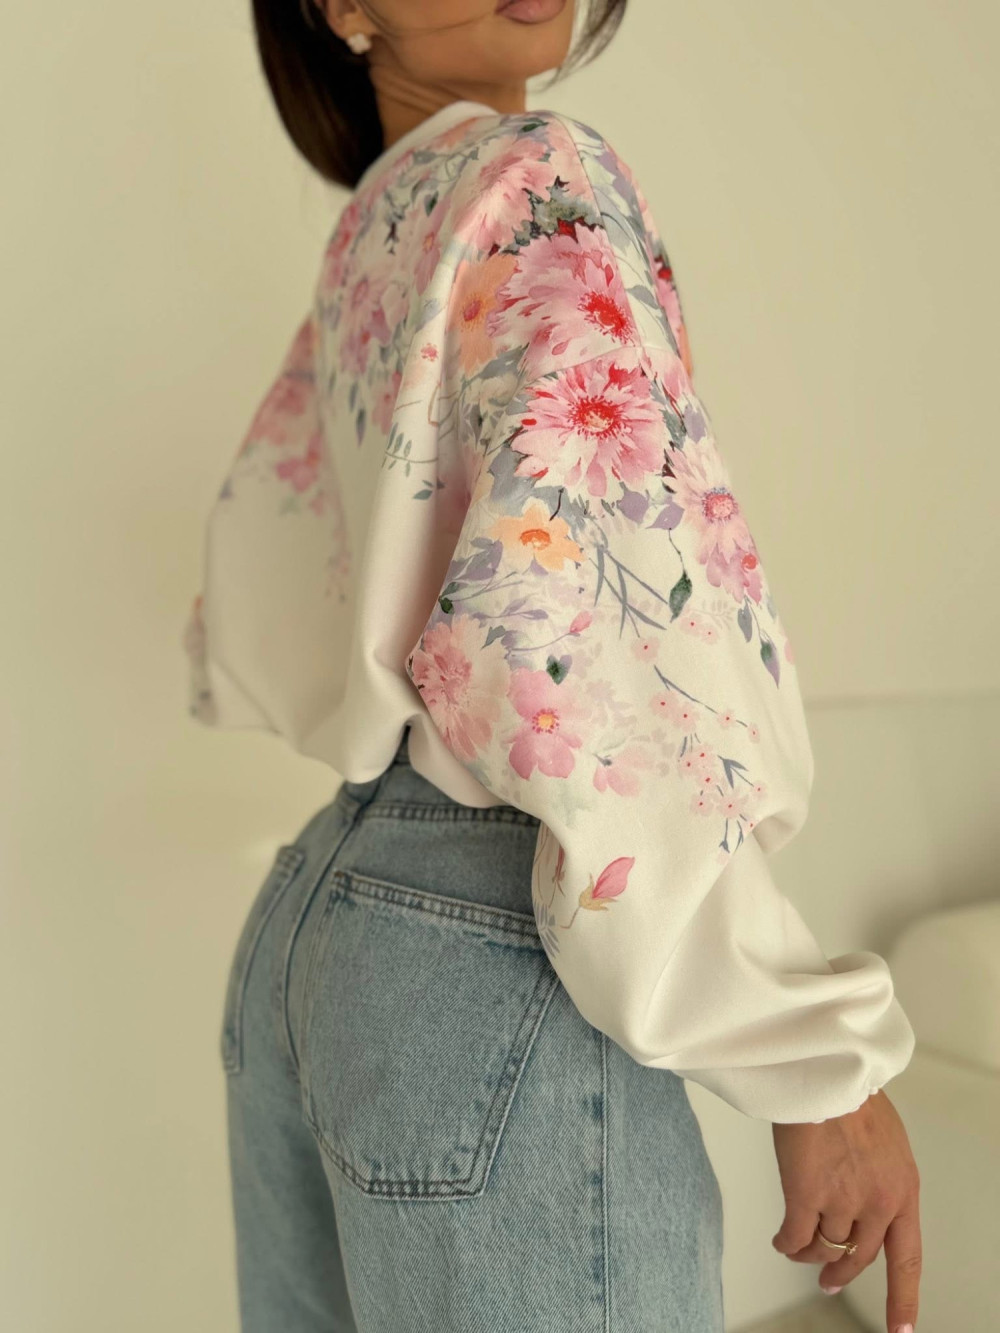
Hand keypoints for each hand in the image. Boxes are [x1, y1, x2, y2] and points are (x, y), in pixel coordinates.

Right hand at [770, 1089, 920, 1332]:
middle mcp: (877, 1204)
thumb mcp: (888, 1145)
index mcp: (903, 1191)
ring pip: (822, 1246)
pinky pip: (794, 1238)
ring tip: (796, 1242)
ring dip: (808, 1249)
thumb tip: (864, 1207)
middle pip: (858, 1257)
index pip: (907, 1258)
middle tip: (828, 1281)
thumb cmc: (852, 1095)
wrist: (826, 1073)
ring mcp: (841, 1202)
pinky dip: (786, 1244)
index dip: (904, 1298)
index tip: (901, 1330)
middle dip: (840, 1274)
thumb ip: (882, 1180)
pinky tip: (780, 1240)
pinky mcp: (806, 1195)